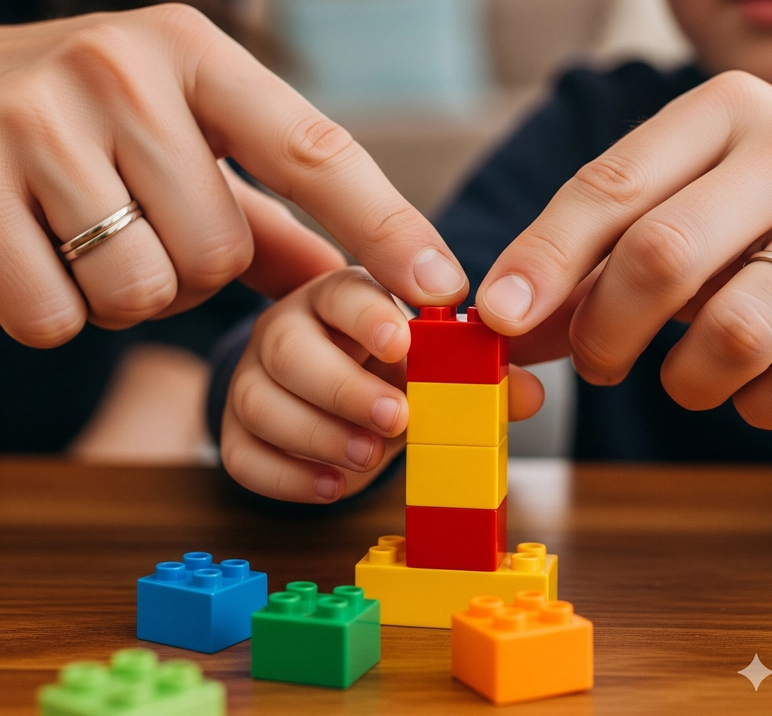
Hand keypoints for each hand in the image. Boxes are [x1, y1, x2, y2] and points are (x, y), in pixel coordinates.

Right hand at [0, 5, 465, 346]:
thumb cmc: (92, 128)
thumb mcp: (187, 141)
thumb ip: (271, 215)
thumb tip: (356, 280)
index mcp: (195, 54)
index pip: (317, 154)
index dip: (387, 227)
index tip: (443, 286)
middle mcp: (120, 71)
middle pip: (220, 253)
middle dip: (192, 271)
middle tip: (143, 227)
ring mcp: (37, 123)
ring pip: (145, 291)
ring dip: (129, 294)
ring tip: (89, 237)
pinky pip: (59, 315)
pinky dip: (59, 312)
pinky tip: (33, 255)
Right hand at [222, 267, 541, 502]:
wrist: (330, 392)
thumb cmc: (386, 370)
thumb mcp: (429, 365)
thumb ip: (475, 376)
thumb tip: (528, 394)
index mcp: (339, 298)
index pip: (341, 291)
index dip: (367, 316)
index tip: (402, 342)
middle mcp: (285, 329)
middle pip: (286, 345)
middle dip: (342, 386)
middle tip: (395, 420)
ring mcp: (253, 378)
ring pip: (255, 400)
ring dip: (316, 434)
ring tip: (367, 458)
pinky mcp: (237, 430)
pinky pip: (240, 454)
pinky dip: (286, 477)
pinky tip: (331, 486)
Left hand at [476, 71, 771, 429]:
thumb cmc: (736, 217)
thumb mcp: (665, 210)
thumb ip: (587, 262)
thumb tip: (506, 323)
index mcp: (718, 115)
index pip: (608, 188)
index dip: (543, 259)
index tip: (500, 317)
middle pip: (660, 254)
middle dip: (604, 329)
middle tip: (594, 362)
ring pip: (734, 329)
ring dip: (686, 379)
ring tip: (685, 377)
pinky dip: (754, 401)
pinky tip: (751, 380)